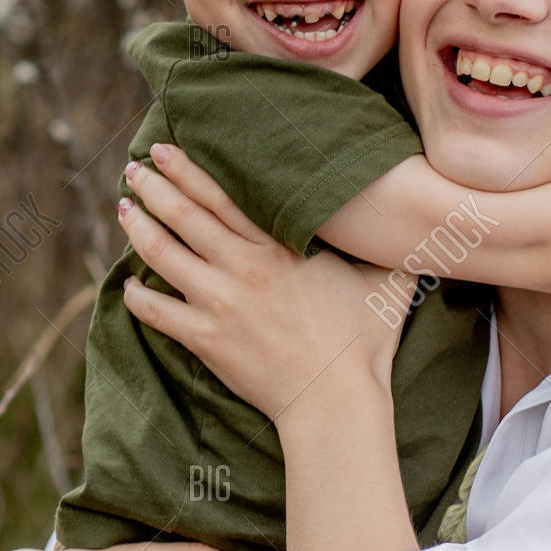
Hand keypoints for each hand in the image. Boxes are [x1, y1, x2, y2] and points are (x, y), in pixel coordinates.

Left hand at [118, 143, 409, 417]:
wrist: (336, 401)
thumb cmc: (365, 343)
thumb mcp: (388, 285)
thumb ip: (393, 250)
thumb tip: (425, 224)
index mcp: (281, 248)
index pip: (223, 197)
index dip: (190, 170)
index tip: (166, 149)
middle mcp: (245, 268)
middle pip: (185, 215)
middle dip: (155, 187)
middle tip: (134, 168)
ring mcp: (220, 304)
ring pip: (163, 256)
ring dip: (139, 229)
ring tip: (125, 209)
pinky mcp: (206, 340)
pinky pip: (158, 313)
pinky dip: (138, 298)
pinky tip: (128, 287)